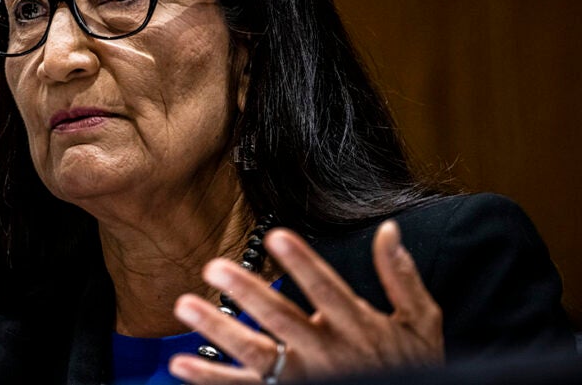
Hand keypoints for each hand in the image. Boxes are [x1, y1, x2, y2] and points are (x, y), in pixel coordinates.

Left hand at [169, 220, 443, 383]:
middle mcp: (326, 354)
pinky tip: (181, 363)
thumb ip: (401, 277)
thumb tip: (389, 230)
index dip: (303, 264)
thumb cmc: (411, 366)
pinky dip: (211, 378)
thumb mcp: (420, 322)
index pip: (326, 290)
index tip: (277, 236)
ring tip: (186, 306)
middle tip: (214, 266)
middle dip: (247, 292)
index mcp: (356, 327)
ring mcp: (303, 380)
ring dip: (217, 330)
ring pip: (255, 354)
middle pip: (282, 320)